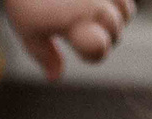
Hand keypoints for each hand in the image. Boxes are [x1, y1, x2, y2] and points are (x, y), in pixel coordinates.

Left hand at [5, 0, 135, 76]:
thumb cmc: (25, 0)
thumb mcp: (28, 30)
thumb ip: (44, 55)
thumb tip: (56, 77)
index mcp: (74, 23)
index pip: (100, 49)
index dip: (93, 55)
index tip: (80, 47)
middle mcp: (93, 5)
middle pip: (116, 32)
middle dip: (105, 37)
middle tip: (84, 29)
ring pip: (126, 11)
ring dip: (116, 18)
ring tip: (96, 15)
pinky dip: (116, 1)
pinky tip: (100, 2)